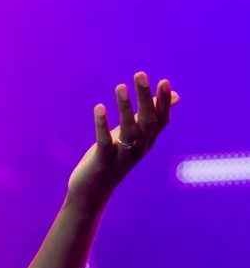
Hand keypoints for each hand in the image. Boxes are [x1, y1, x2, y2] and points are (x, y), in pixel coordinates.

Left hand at [66, 72, 178, 212]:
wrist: (92, 192)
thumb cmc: (113, 159)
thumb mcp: (133, 136)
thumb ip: (149, 116)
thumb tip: (175, 95)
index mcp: (147, 142)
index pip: (160, 120)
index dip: (162, 102)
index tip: (163, 81)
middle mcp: (139, 149)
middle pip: (147, 121)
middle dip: (145, 98)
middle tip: (140, 75)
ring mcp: (122, 157)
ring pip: (129, 130)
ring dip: (125, 107)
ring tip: (120, 87)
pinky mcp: (103, 162)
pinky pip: (105, 142)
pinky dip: (102, 124)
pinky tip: (99, 108)